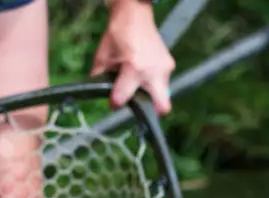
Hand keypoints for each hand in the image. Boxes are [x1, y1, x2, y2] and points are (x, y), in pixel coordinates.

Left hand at [91, 0, 175, 114]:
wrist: (134, 15)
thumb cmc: (117, 35)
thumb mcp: (102, 57)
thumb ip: (100, 77)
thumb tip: (98, 92)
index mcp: (133, 69)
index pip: (123, 97)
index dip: (116, 103)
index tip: (113, 103)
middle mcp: (152, 72)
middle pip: (162, 106)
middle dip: (152, 111)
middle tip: (140, 106)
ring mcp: (164, 69)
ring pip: (163, 94)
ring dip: (151, 93)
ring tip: (140, 82)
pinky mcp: (170, 65)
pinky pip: (163, 81)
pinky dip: (154, 81)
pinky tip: (145, 71)